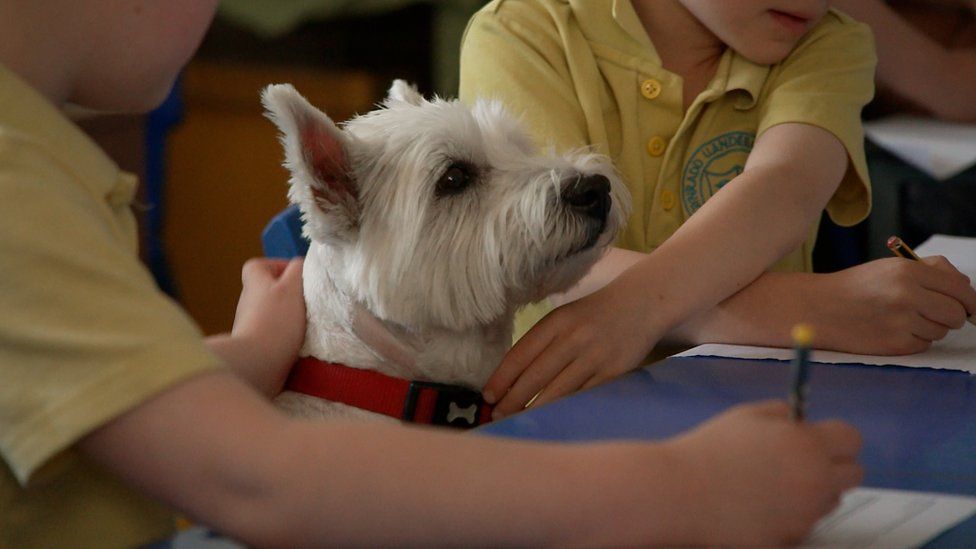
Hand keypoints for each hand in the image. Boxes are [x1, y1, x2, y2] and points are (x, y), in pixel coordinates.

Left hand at [226, 257, 305, 394]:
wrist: (259, 362)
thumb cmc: (277, 320)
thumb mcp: (293, 287)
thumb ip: (298, 269)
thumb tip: (301, 263)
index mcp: (253, 281)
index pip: (262, 264)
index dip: (282, 266)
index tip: (301, 277)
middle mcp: (248, 299)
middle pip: (271, 288)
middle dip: (291, 293)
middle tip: (309, 300)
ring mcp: (250, 323)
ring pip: (274, 311)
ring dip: (290, 314)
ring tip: (308, 321)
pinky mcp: (256, 343)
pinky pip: (274, 331)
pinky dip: (286, 333)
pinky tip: (300, 339)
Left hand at [485, 275, 664, 418]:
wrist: (642, 305)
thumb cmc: (594, 315)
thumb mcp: (565, 317)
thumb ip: (542, 342)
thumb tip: (511, 378)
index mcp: (556, 322)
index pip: (520, 354)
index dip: (501, 379)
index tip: (487, 397)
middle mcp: (574, 338)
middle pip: (536, 376)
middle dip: (513, 400)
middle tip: (497, 417)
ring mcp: (595, 356)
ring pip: (558, 392)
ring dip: (535, 411)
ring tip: (518, 423)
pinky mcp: (614, 373)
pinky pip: (584, 398)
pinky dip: (566, 411)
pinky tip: (552, 421)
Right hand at [666, 401, 862, 544]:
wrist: (682, 492)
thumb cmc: (710, 449)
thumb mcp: (746, 415)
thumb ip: (781, 413)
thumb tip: (799, 420)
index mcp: (808, 444)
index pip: (851, 439)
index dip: (836, 437)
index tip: (819, 439)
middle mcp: (816, 480)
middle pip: (853, 474)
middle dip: (833, 466)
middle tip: (802, 462)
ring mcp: (805, 513)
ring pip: (830, 500)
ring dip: (814, 491)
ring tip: (773, 484)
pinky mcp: (791, 537)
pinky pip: (805, 522)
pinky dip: (791, 514)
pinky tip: (760, 504)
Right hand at [814, 256, 975, 354]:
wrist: (818, 309)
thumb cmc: (856, 287)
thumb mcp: (890, 267)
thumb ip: (931, 271)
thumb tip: (966, 288)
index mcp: (908, 272)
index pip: (961, 289)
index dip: (970, 300)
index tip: (971, 307)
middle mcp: (907, 296)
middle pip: (956, 313)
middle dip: (951, 315)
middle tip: (935, 312)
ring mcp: (901, 322)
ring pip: (941, 330)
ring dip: (930, 327)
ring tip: (902, 318)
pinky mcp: (895, 344)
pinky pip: (924, 344)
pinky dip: (915, 339)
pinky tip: (893, 330)